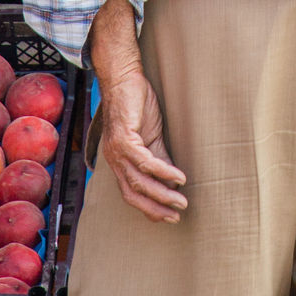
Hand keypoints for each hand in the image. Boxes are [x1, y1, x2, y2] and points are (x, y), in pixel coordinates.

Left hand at [100, 65, 187, 222]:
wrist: (124, 78)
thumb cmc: (137, 104)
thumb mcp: (151, 136)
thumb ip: (159, 157)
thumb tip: (172, 179)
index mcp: (119, 161)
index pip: (131, 193)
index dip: (148, 208)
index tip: (167, 217)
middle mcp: (114, 160)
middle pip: (133, 193)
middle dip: (155, 209)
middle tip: (176, 216)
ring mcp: (117, 150)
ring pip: (139, 181)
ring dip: (162, 194)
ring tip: (181, 201)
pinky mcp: (124, 138)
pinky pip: (145, 161)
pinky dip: (163, 171)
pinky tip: (178, 177)